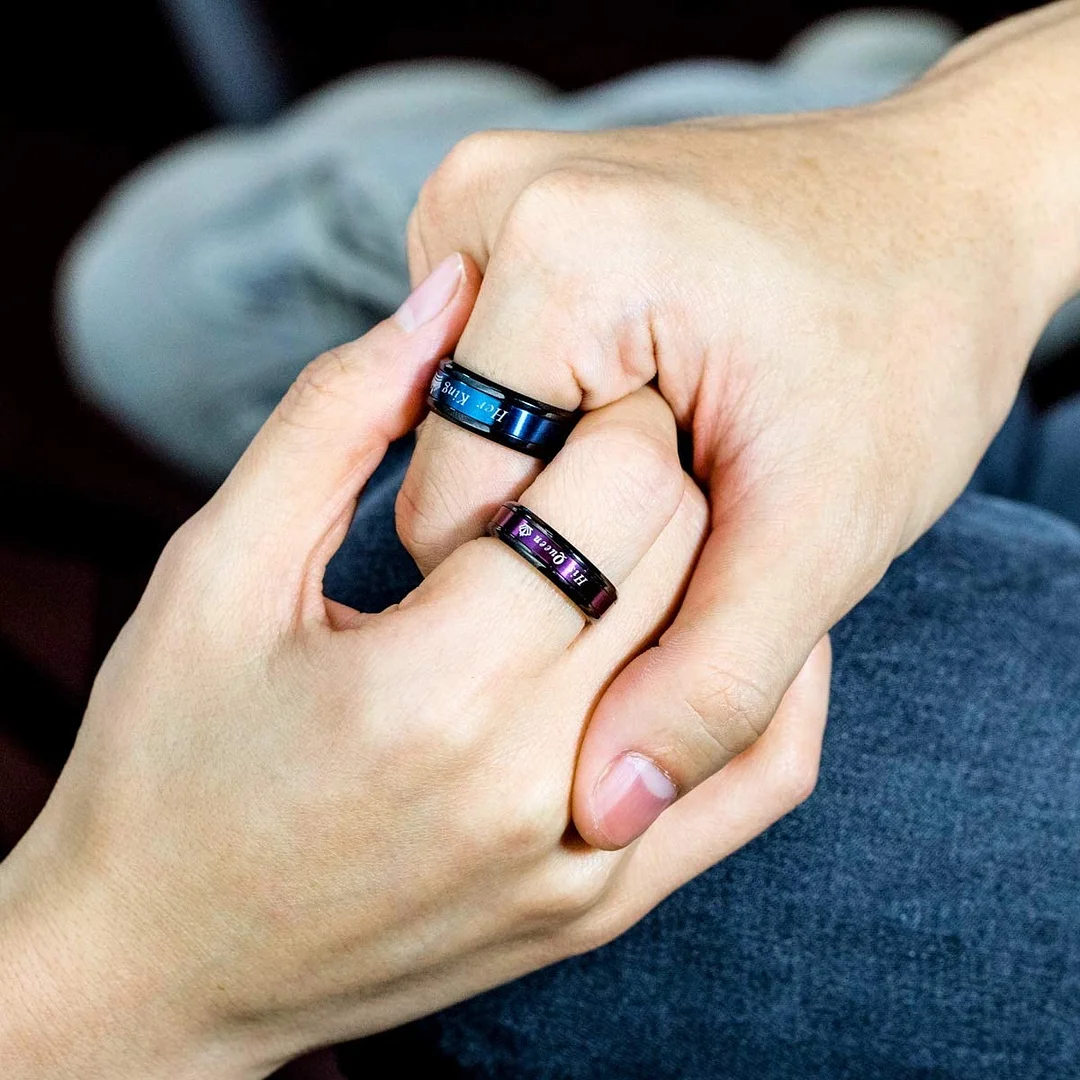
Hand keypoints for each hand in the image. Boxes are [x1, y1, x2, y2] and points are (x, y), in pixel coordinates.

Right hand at [0, 254, 829, 1078]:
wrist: (163, 967)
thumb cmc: (163, 760)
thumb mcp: (216, 568)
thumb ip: (333, 419)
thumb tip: (440, 297)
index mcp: (433, 687)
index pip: (621, 486)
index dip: (612, 406)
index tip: (574, 392)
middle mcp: (531, 784)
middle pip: (685, 560)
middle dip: (657, 469)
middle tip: (599, 446)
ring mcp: (583, 862)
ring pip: (733, 657)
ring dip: (702, 559)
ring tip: (636, 522)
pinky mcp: (603, 908)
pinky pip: (753, 779)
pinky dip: (760, 679)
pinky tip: (718, 615)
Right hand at [397, 7, 1079, 847]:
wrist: (946, 203)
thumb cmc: (908, 340)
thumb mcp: (825, 530)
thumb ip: (712, 677)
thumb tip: (601, 811)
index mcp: (558, 252)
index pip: (455, 516)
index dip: (557, 591)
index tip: (667, 573)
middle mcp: (490, 197)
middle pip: (450, 473)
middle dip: (555, 537)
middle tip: (689, 510)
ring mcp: (484, 193)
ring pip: (459, 436)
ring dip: (552, 489)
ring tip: (674, 458)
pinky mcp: (499, 212)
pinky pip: (481, 381)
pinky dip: (548, 433)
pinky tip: (643, 418)